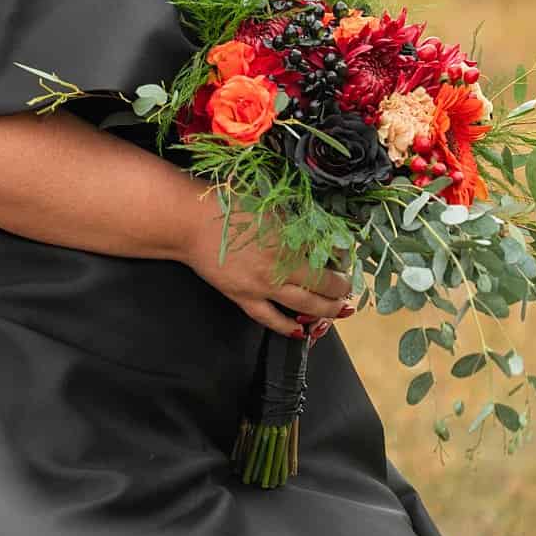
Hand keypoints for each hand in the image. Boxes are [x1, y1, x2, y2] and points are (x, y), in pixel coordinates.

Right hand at [181, 207, 351, 336]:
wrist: (188, 221)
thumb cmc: (225, 205)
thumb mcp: (268, 204)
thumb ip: (293, 221)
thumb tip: (316, 233)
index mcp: (291, 240)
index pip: (331, 255)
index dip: (342, 257)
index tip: (344, 258)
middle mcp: (283, 267)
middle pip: (326, 285)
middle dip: (342, 288)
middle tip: (347, 287)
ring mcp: (263, 286)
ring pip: (307, 307)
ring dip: (328, 310)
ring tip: (338, 310)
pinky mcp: (243, 297)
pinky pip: (271, 319)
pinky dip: (289, 327)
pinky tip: (301, 330)